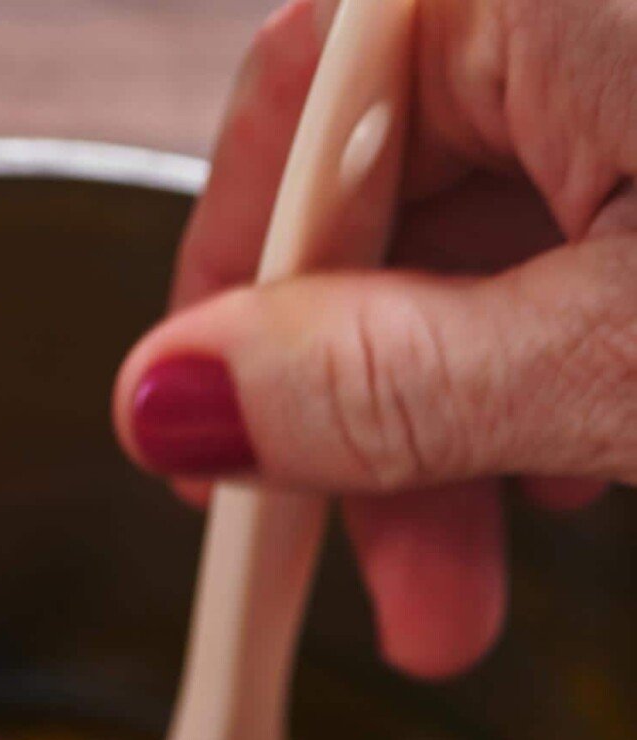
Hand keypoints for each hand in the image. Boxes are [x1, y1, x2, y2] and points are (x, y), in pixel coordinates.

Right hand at [112, 0, 636, 676]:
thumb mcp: (623, 356)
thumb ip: (392, 379)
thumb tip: (172, 398)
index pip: (296, 113)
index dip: (231, 311)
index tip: (208, 468)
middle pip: (394, 192)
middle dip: (375, 420)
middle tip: (390, 602)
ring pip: (498, 230)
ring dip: (468, 426)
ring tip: (474, 594)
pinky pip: (592, 220)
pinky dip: (566, 356)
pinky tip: (580, 463)